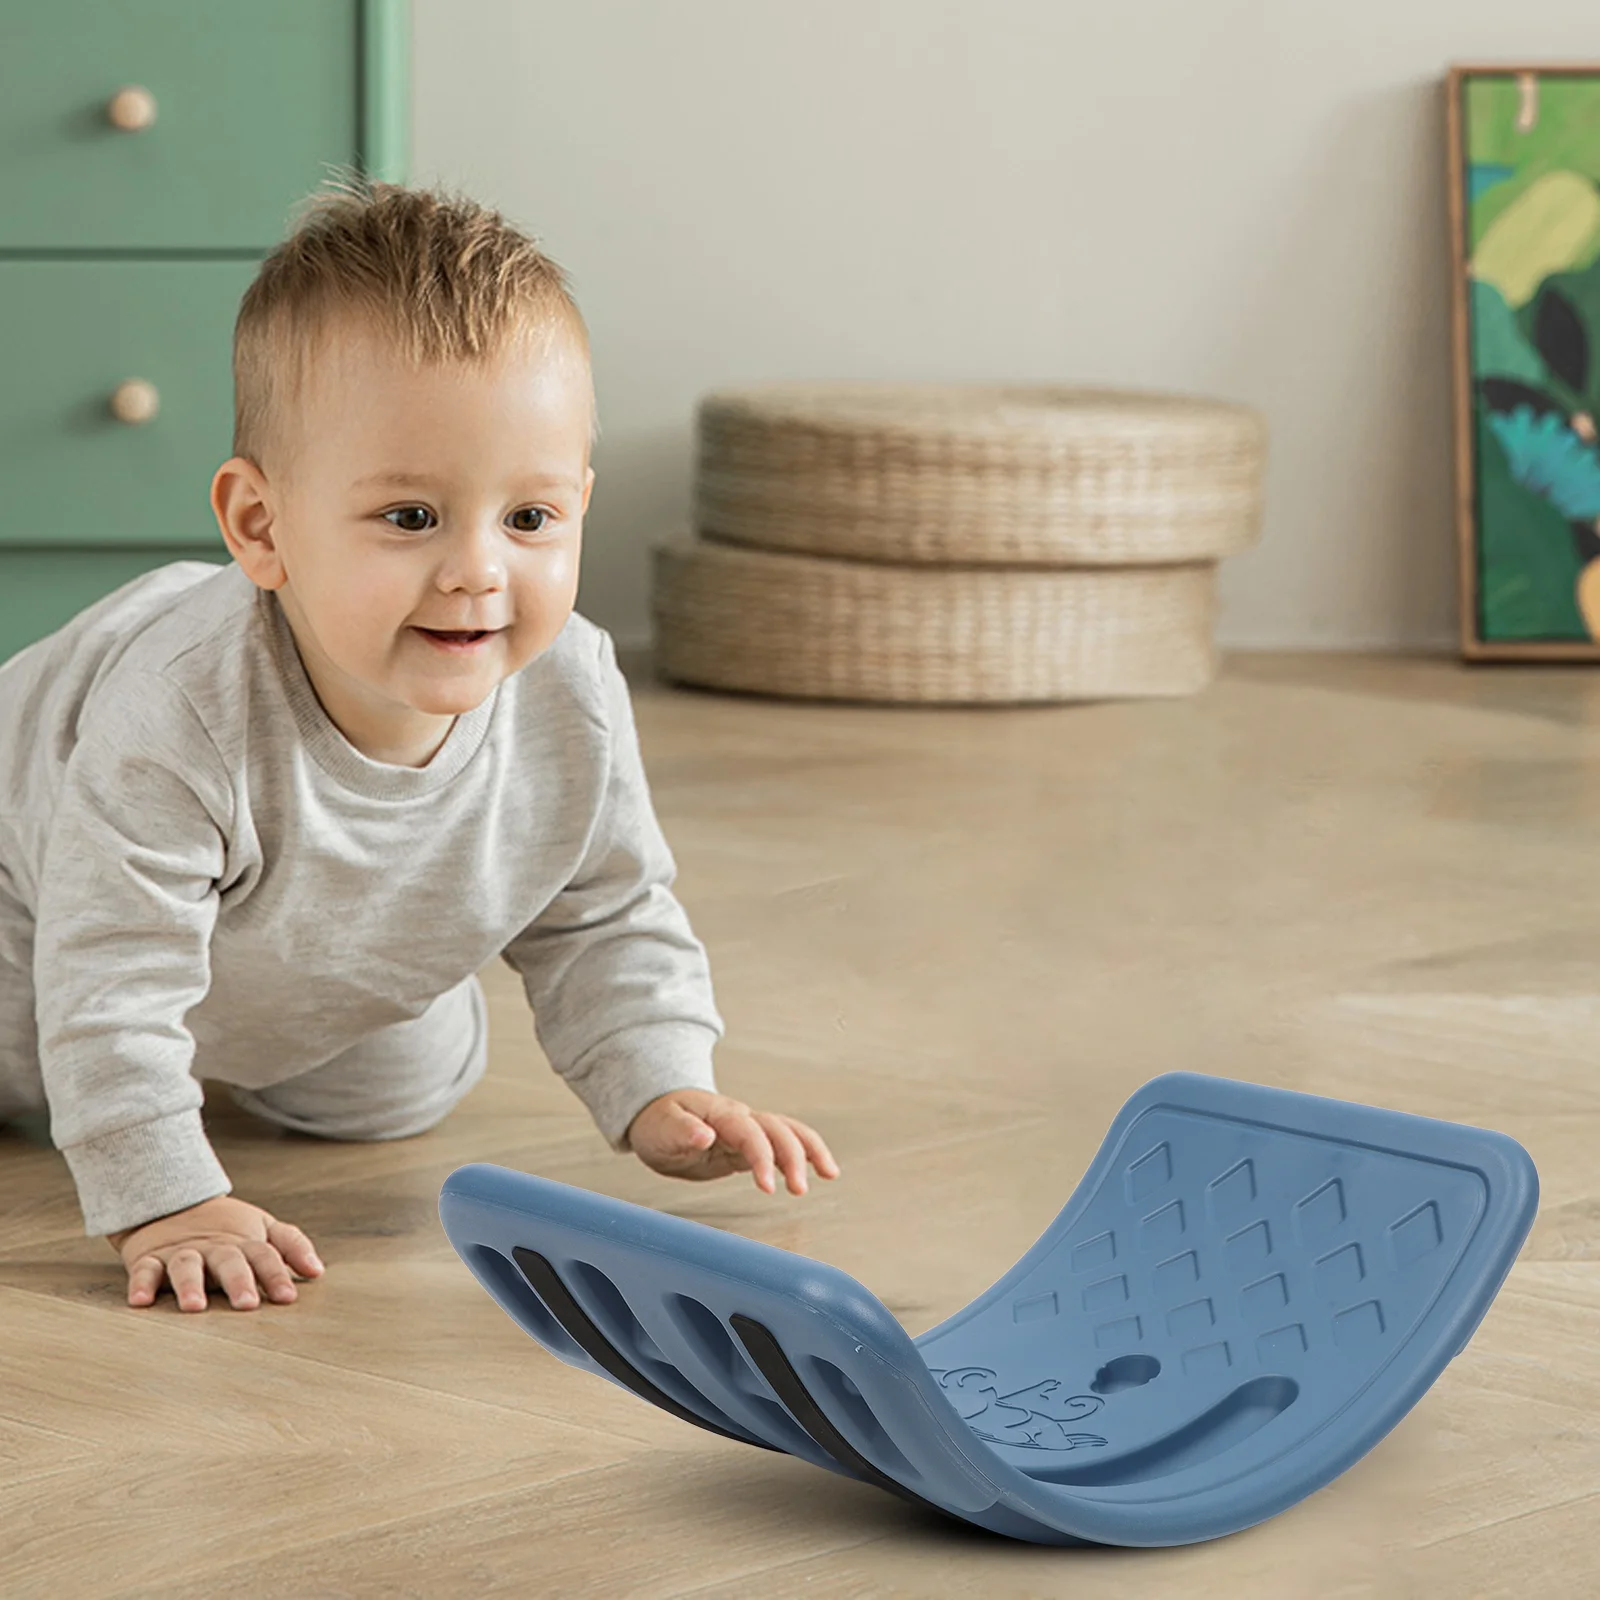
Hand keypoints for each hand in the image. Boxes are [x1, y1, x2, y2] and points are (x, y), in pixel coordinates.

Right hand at [106, 1194, 323, 1312]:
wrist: (172, 1200)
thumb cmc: (225, 1226)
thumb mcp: (262, 1228)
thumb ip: (291, 1246)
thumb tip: (318, 1271)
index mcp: (244, 1243)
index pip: (265, 1256)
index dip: (276, 1275)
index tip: (288, 1297)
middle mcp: (214, 1248)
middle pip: (229, 1261)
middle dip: (238, 1281)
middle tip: (247, 1304)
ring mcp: (182, 1252)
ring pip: (186, 1266)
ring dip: (189, 1285)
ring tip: (193, 1307)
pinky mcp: (149, 1258)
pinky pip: (144, 1270)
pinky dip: (140, 1284)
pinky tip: (140, 1301)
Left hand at [626, 1089, 839, 1195]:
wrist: (658, 1116)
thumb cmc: (657, 1121)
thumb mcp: (661, 1128)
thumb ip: (682, 1131)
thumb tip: (703, 1135)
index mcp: (721, 1113)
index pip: (750, 1133)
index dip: (762, 1158)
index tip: (767, 1187)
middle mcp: (741, 1118)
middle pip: (778, 1130)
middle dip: (794, 1158)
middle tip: (800, 1190)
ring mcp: (749, 1129)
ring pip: (789, 1132)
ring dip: (810, 1151)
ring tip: (830, 1173)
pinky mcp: (750, 1144)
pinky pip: (783, 1145)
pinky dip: (804, 1155)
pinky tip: (820, 1170)